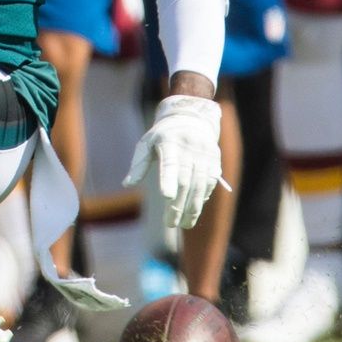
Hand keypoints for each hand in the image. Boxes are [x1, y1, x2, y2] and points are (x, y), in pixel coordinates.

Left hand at [124, 95, 222, 229]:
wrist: (191, 117)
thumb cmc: (163, 134)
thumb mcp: (147, 143)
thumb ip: (139, 164)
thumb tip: (127, 184)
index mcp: (171, 142)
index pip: (171, 164)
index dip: (169, 180)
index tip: (166, 197)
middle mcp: (190, 148)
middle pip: (186, 180)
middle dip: (179, 204)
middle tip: (171, 223)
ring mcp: (205, 155)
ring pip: (200, 185)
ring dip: (193, 207)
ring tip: (185, 223)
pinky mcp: (215, 161)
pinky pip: (210, 183)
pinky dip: (202, 198)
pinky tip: (194, 210)